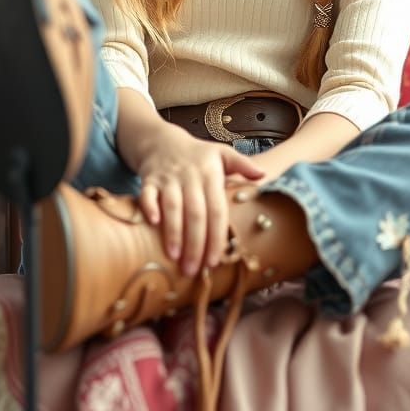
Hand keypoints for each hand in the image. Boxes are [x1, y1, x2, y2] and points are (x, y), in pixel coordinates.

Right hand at [136, 123, 264, 276]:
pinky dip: (149, 207)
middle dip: (195, 243)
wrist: (162, 141)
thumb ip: (242, 165)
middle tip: (193, 270)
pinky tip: (152, 224)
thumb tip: (263, 176)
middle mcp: (190, 176)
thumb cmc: (197, 155)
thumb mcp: (222, 153)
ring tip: (174, 257)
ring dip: (173, 232)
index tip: (215, 260)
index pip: (217, 209)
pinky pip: (146, 194)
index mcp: (210, 174)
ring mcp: (168, 178)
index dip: (216, 236)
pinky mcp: (149, 180)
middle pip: (195, 212)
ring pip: (172, 206)